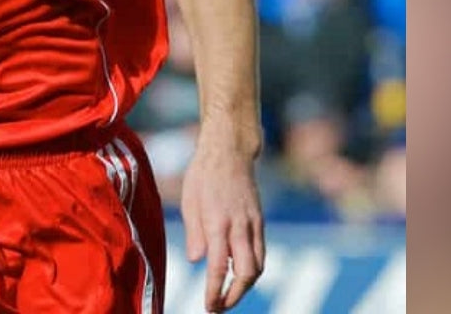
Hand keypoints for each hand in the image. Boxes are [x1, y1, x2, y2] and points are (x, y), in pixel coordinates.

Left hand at [180, 126, 266, 311]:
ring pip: (259, 266)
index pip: (220, 266)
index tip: (209, 306)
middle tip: (218, 307)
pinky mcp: (260, 222)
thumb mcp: (189, 201)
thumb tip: (196, 260)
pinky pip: (261, 252)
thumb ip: (194, 233)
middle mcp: (241, 226)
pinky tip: (238, 275)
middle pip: (247, 273)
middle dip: (235, 296)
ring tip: (227, 296)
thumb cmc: (203, 175)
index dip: (216, 291)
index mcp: (219, 222)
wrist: (230, 152)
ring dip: (245, 286)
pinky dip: (252, 269)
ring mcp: (254, 225)